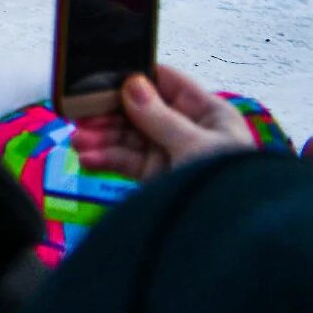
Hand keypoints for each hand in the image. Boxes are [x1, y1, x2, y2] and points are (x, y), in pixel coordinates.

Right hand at [66, 65, 259, 179]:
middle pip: (139, 111)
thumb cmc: (226, 181)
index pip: (166, 83)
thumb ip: (160, 117)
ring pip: (128, 137)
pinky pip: (126, 162)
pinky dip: (105, 160)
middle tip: (78, 116)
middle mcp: (187, 129)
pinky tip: (87, 160)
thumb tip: (131, 83)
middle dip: (108, 113)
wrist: (235, 234)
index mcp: (207, 112)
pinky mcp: (157, 177)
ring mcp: (170, 153)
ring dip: (101, 138)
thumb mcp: (197, 146)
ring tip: (76, 142)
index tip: (98, 77)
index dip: (134, 77)